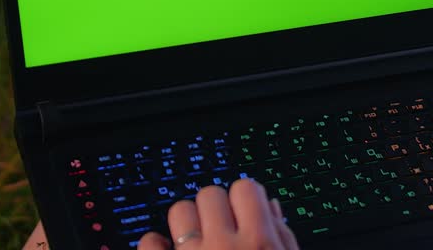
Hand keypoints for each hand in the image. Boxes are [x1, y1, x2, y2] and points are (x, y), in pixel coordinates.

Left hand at [138, 179, 299, 249]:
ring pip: (180, 211)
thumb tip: (270, 207)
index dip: (245, 199)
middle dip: (216, 209)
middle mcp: (224, 247)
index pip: (246, 189)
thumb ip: (283, 238)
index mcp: (260, 244)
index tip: (244, 210)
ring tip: (196, 240)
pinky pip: (150, 242)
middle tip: (222, 229)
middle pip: (211, 194)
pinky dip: (156, 245)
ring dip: (187, 223)